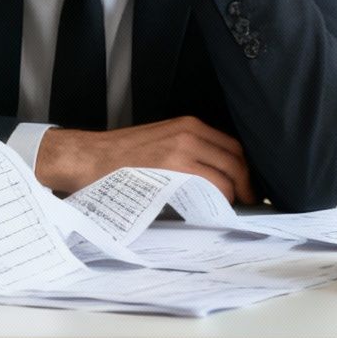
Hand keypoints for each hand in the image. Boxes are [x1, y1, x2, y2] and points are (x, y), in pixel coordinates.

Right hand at [36, 116, 257, 203]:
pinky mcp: (172, 173)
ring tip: (229, 210)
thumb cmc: (121, 155)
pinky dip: (216, 202)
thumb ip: (189, 150)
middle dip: (246, 185)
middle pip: (236, 162)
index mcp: (189, 126)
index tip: (248, 185)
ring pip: (226, 178)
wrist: (88, 158)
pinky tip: (212, 211)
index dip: (245, 169)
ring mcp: (182, 154)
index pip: (233, 147)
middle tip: (247, 202)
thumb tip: (216, 174)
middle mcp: (190, 135)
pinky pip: (207, 189)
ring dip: (232, 196)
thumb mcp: (162, 140)